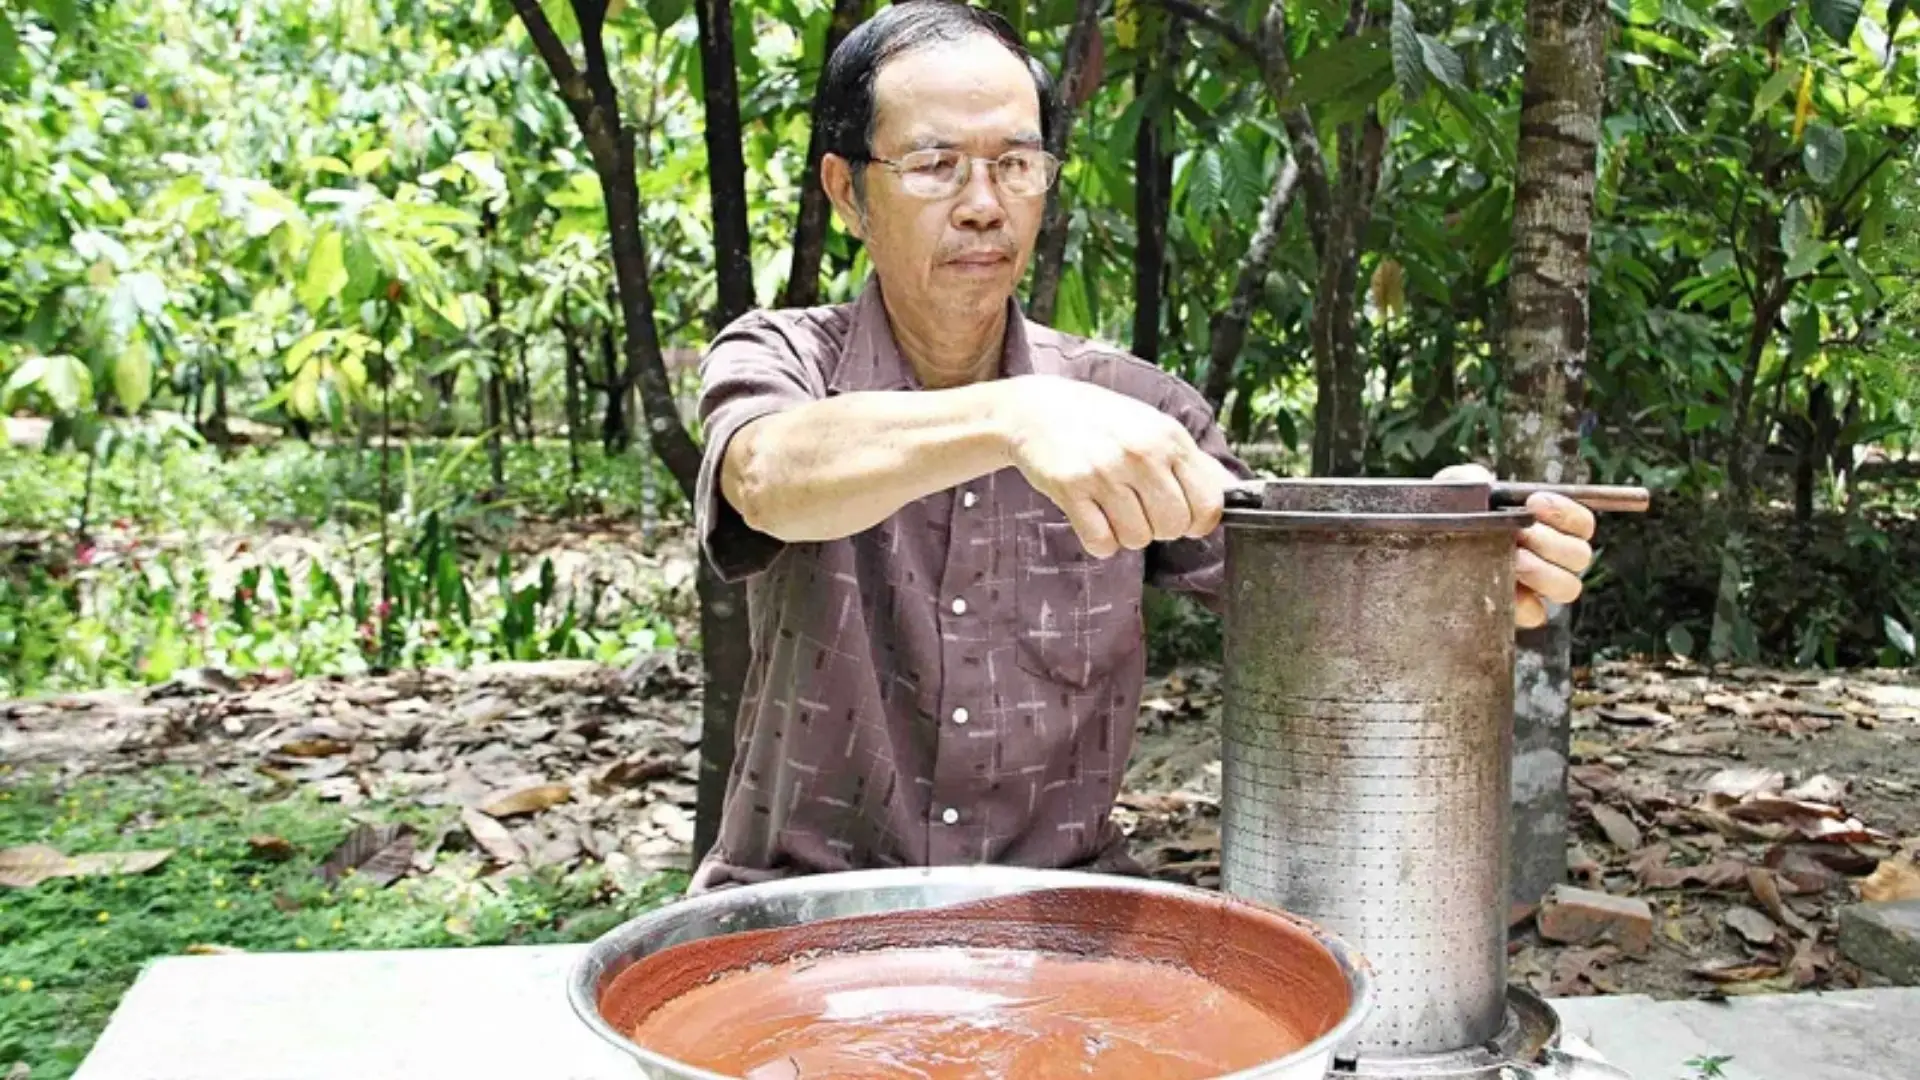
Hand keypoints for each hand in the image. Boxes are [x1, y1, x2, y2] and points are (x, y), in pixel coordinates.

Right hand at [995, 375, 1237, 557]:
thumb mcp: (1154, 428)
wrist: (1038, 409)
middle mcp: (1141, 453)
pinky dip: (1099, 540)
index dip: (1197, 521)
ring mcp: (1105, 471)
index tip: (1182, 516)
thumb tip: (1234, 493)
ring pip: (1137, 539)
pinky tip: (1092, 514)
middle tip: (1139, 507)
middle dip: (1159, 528)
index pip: (1208, 504)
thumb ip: (1193, 462)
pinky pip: (1101, 542)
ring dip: (1126, 532)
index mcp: (1169, 438)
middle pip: (1173, 527)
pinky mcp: (1071, 488)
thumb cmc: (1103, 422)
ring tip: (1111, 505)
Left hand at [1434, 464, 1595, 629]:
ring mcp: (1536, 587)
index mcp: (1548, 525)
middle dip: (1551, 541)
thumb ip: (1471, 479)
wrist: (1423, 546)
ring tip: (1513, 560)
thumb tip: (1483, 484)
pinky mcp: (1515, 611)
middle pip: (1580, 556)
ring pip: (1568, 587)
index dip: (1568, 514)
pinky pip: (1537, 613)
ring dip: (1544, 571)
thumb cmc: (1447, 514)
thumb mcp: (1456, 489)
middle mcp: (1550, 557)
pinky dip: (1524, 601)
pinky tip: (1500, 585)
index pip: (1582, 524)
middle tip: (1519, 533)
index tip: (1535, 502)